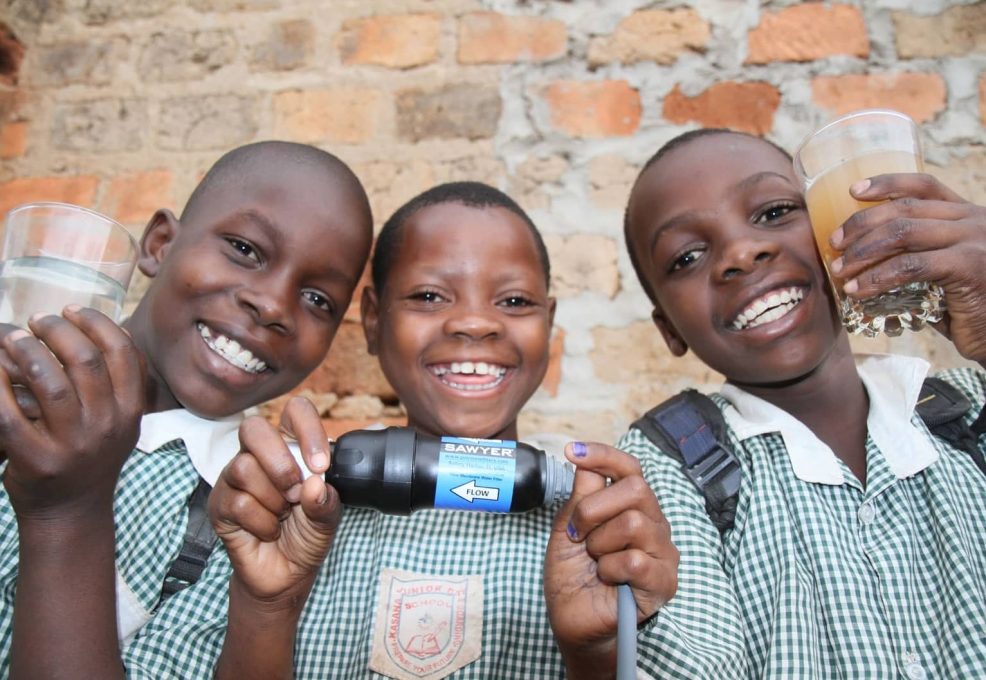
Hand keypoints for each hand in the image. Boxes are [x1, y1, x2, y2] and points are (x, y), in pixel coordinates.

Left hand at [0, 307, 144, 518]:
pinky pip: (9, 414)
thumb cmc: (91, 455)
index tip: (72, 310)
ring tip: (13, 338)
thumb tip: (92, 327)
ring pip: (50, 382)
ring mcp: (73, 445)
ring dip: (27, 350)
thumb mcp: (120, 421)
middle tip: (37, 321)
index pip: (122, 352)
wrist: (72, 511)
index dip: (96, 323)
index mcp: (131, 411)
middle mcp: (107, 426)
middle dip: (57, 331)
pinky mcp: (37, 459)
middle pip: (85, 361)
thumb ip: (116, 383)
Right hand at [209, 396, 341, 606]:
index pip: (295, 411)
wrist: (286, 575)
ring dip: (273, 499)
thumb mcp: (327, 519)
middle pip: (254, 428)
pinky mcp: (220, 503)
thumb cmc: (306, 536)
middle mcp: (259, 455)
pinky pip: (237, 502)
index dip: (308, 429)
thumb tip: (314, 484)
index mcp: (291, 447)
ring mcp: (235, 477)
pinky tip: (269, 530)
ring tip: (283, 516)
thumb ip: (325, 502)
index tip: (321, 465)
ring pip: (244, 468)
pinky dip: (262, 522)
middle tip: (295, 493)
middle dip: (279, 463)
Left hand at [544, 442, 677, 675]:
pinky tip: (607, 579)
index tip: (572, 450)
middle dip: (594, 510)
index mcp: (631, 507)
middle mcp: (653, 523)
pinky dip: (610, 569)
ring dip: (600, 544)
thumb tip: (583, 458)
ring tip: (595, 561)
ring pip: (634, 523)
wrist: (572, 619)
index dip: (604, 455)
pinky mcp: (663, 582)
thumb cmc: (573, 574)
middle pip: (636, 489)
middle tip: (579, 535)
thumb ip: (582, 494)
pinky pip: (635, 560)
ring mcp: (662, 552)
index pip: (629, 469)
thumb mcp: (568, 527)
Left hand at [830, 173, 985, 361]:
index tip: (852, 191)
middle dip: (862, 224)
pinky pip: (911, 266)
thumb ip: (912, 257)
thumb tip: (857, 259)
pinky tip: (858, 290)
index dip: (887, 183)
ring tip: (840, 270)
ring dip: (864, 250)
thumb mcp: (940, 274)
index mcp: (967, 215)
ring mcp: (975, 240)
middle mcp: (974, 220)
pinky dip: (878, 277)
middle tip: (835, 243)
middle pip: (906, 208)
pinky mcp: (969, 266)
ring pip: (904, 232)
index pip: (924, 186)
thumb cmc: (966, 310)